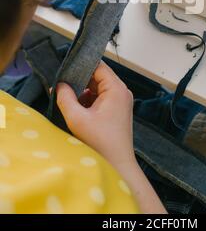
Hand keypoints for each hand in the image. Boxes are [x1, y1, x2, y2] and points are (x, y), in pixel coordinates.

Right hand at [57, 62, 166, 213]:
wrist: (118, 166)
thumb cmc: (100, 143)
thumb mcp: (77, 118)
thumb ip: (65, 97)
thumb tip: (59, 84)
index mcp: (116, 88)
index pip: (98, 66)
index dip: (81, 65)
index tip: (64, 67)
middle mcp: (121, 91)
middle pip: (97, 76)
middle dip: (79, 79)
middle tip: (61, 84)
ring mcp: (120, 101)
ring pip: (97, 87)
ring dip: (82, 91)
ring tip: (66, 97)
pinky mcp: (116, 111)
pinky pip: (100, 98)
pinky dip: (87, 100)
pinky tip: (75, 107)